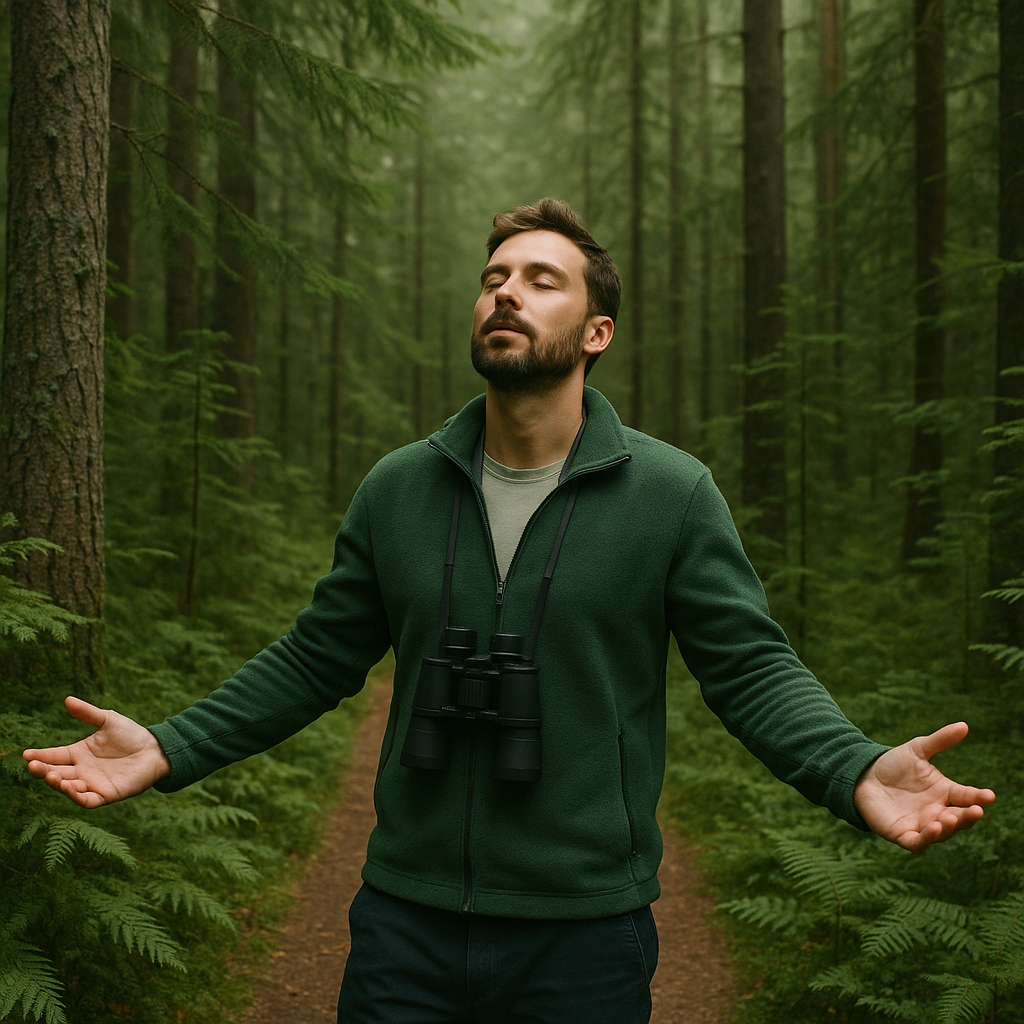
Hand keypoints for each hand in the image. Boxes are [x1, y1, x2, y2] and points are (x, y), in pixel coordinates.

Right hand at [22, 696, 170, 807]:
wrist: (156, 749)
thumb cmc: (132, 735)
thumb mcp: (108, 720)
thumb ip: (88, 713)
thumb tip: (67, 699)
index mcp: (79, 753)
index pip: (54, 756)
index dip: (40, 756)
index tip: (26, 754)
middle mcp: (82, 771)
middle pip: (56, 773)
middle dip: (43, 771)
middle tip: (33, 766)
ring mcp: (92, 784)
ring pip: (68, 788)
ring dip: (57, 784)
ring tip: (51, 776)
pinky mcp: (106, 795)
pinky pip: (87, 800)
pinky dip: (76, 796)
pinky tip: (69, 787)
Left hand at [854, 722, 994, 853]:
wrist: (864, 775)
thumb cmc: (894, 764)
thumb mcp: (917, 749)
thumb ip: (940, 740)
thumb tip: (964, 725)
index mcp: (946, 792)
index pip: (968, 797)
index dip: (979, 797)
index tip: (989, 795)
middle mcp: (938, 811)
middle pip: (960, 819)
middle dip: (968, 816)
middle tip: (975, 811)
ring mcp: (922, 825)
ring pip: (942, 833)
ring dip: (948, 828)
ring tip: (947, 819)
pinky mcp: (902, 834)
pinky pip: (918, 843)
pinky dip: (925, 840)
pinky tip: (931, 830)